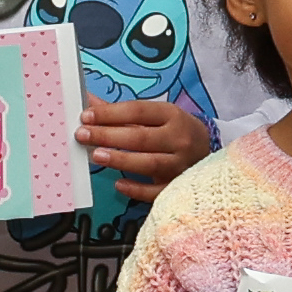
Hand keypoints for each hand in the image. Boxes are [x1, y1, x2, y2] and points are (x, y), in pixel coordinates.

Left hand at [78, 93, 214, 199]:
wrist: (209, 151)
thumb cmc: (174, 131)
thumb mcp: (156, 115)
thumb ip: (122, 111)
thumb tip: (88, 100)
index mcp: (172, 115)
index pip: (138, 111)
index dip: (111, 113)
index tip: (86, 116)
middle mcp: (179, 139)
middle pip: (141, 137)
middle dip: (108, 135)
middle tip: (82, 135)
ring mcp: (181, 164)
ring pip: (149, 163)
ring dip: (120, 159)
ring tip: (96, 155)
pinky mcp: (178, 186)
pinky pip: (157, 191)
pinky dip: (137, 189)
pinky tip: (119, 184)